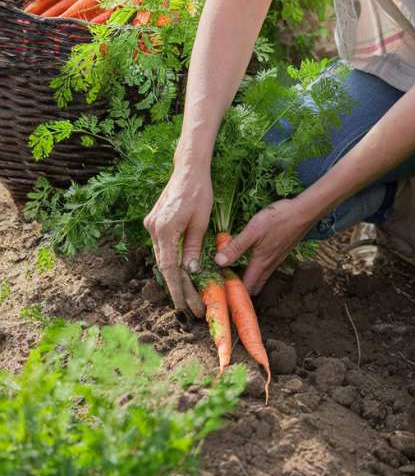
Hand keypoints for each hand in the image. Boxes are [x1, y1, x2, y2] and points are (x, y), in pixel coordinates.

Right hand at [143, 164, 212, 317]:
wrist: (188, 168)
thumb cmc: (200, 191)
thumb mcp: (202, 220)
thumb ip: (194, 246)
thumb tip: (191, 271)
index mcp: (165, 229)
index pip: (170, 268)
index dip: (177, 290)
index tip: (184, 307)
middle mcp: (153, 229)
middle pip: (164, 265)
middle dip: (178, 287)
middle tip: (192, 306)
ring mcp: (151, 225)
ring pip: (163, 257)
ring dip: (175, 275)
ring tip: (190, 295)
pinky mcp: (154, 221)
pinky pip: (162, 246)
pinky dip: (171, 260)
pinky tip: (182, 272)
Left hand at [214, 197, 313, 294]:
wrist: (303, 212)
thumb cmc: (278, 220)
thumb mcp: (252, 231)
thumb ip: (236, 247)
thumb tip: (218, 262)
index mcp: (260, 263)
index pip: (247, 287)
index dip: (234, 292)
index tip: (221, 288)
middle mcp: (270, 265)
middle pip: (255, 286)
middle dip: (242, 289)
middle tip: (227, 283)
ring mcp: (277, 258)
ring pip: (262, 276)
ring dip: (250, 279)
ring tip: (236, 272)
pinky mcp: (282, 251)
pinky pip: (268, 267)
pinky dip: (258, 269)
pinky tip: (253, 258)